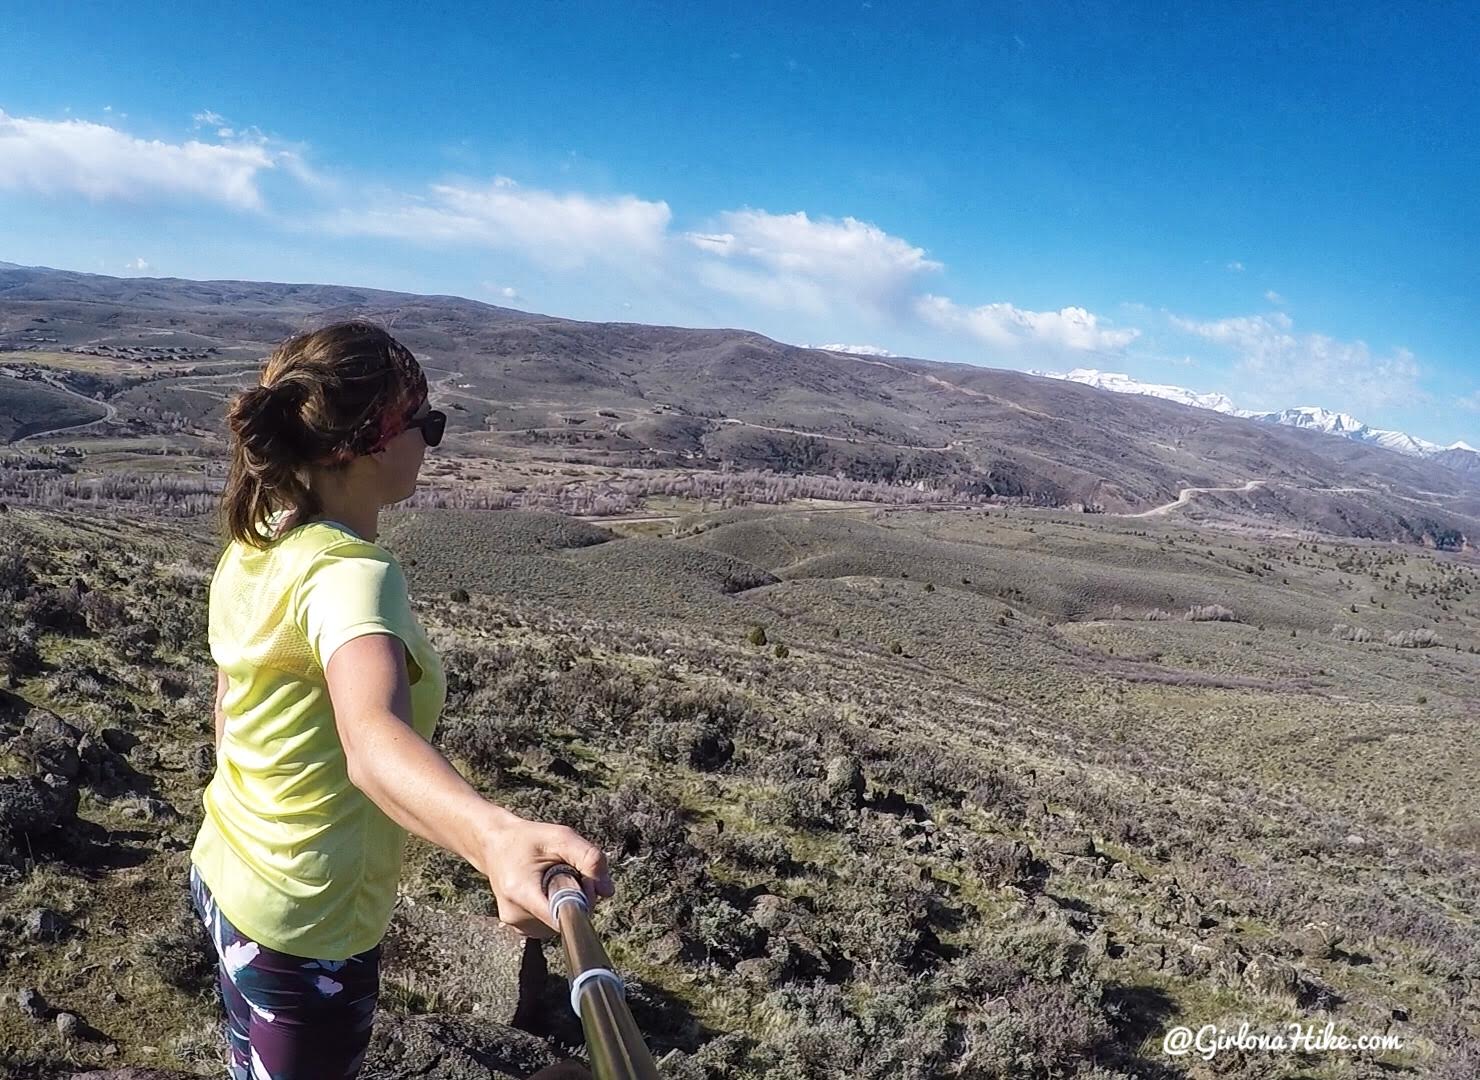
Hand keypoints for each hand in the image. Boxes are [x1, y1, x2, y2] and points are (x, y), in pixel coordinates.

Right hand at [479, 809, 613, 939]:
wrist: (494, 845)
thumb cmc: (527, 839)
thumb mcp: (561, 837)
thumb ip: (588, 858)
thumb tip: (607, 890)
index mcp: (521, 892)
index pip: (561, 918)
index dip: (582, 903)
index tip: (585, 884)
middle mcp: (515, 915)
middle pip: (564, 920)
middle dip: (576, 898)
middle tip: (568, 872)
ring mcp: (516, 924)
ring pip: (559, 925)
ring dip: (566, 904)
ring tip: (553, 880)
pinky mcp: (519, 928)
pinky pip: (550, 925)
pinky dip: (555, 909)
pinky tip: (547, 891)